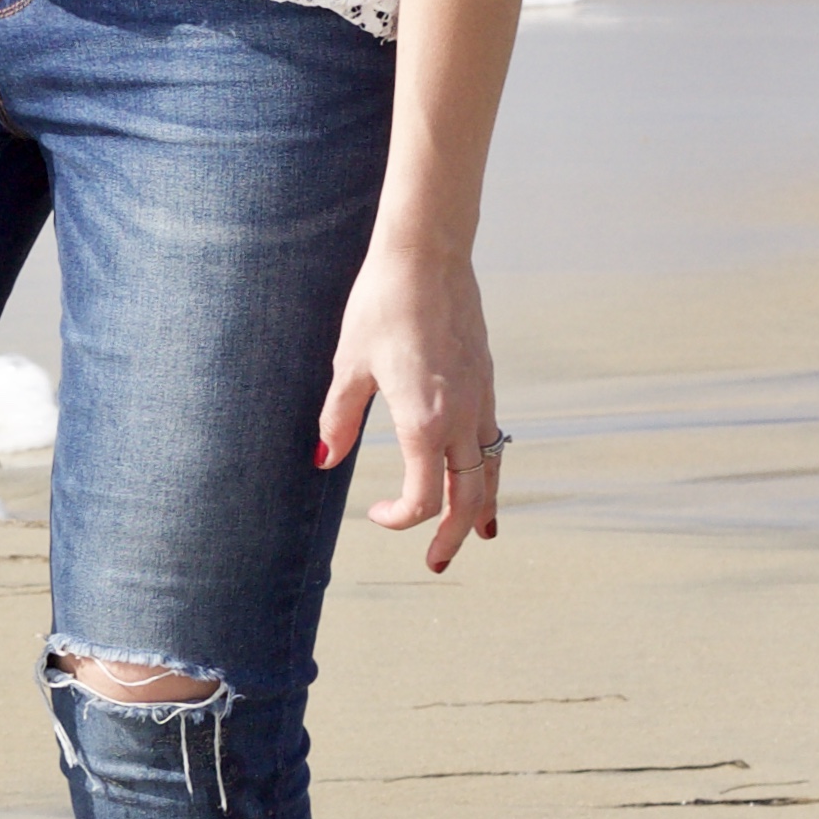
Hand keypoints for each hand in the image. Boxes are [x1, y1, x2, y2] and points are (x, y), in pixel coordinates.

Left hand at [315, 236, 502, 573]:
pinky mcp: (485, 378)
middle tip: (437, 563)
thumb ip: (339, 419)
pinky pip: (494, 436)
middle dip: (454, 534)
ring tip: (478, 534)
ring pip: (491, 467)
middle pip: (468, 495)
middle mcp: (463, 416)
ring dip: (481, 504)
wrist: (429, 255)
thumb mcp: (349, 365)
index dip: (400, 518)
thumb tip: (324, 461)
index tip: (375, 514)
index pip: (424, 498)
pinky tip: (480, 471)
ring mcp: (481, 397)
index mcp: (426, 420)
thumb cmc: (382, 305)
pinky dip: (490, 466)